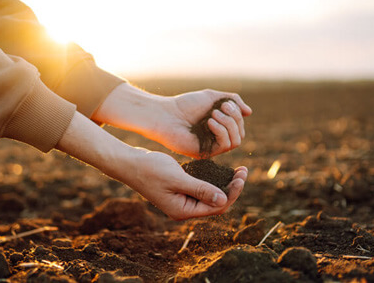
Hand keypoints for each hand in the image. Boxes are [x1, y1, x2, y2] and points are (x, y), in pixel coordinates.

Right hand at [126, 150, 247, 219]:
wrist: (129, 163)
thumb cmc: (150, 170)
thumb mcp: (177, 178)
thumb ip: (200, 189)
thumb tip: (223, 199)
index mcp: (183, 211)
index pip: (216, 207)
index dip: (232, 193)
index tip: (241, 176)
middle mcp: (184, 208)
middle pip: (216, 203)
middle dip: (232, 188)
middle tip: (243, 171)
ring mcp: (182, 200)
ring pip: (210, 195)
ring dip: (225, 184)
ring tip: (238, 170)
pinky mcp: (180, 190)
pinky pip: (202, 188)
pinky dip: (213, 180)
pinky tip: (221, 170)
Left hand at [152, 89, 251, 157]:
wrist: (166, 114)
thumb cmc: (185, 105)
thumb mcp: (213, 97)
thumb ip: (232, 101)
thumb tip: (249, 112)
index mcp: (219, 127)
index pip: (239, 125)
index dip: (237, 114)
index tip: (225, 103)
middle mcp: (217, 138)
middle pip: (240, 133)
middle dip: (234, 118)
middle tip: (220, 108)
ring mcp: (212, 147)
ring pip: (236, 141)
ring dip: (229, 124)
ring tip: (213, 114)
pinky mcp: (206, 153)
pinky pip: (225, 146)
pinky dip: (221, 131)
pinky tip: (210, 122)